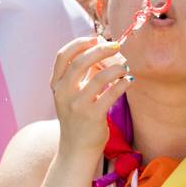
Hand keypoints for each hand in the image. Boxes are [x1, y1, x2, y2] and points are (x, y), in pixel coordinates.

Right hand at [49, 36, 130, 158]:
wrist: (76, 149)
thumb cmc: (78, 117)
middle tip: (116, 47)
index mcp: (56, 85)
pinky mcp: (92, 116)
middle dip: (100, 50)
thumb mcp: (72, 94)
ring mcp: (77, 105)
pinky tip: (128, 80)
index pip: (63, 56)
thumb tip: (102, 50)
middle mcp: (63, 93)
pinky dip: (122, 83)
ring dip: (116, 68)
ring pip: (100, 77)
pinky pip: (111, 94)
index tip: (95, 38)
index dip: (79, 43)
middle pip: (81, 62)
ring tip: (125, 67)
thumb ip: (82, 74)